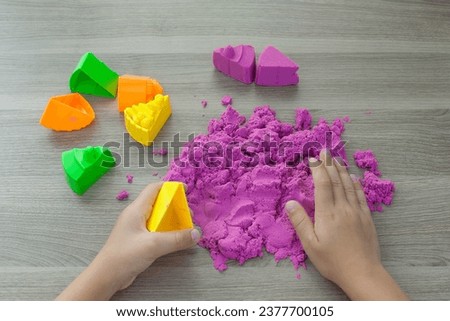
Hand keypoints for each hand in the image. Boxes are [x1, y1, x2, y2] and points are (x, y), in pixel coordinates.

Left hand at [57, 182, 200, 299]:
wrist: (106, 277)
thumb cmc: (125, 255)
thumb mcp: (153, 245)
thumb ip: (176, 239)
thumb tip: (196, 233)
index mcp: (136, 210)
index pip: (154, 189)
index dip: (170, 187)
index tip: (185, 190)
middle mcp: (136, 216)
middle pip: (158, 203)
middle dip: (175, 205)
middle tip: (189, 214)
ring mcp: (136, 228)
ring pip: (158, 217)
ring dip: (172, 220)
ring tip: (185, 227)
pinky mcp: (138, 240)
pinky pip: (156, 230)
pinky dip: (167, 231)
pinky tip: (175, 239)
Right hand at [285, 150, 407, 299]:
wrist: (362, 273)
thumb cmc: (333, 261)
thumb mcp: (311, 245)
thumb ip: (300, 222)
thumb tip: (290, 202)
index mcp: (327, 213)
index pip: (322, 184)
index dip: (317, 168)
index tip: (313, 158)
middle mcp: (343, 208)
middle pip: (335, 180)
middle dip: (329, 164)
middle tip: (325, 151)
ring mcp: (356, 212)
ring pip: (348, 185)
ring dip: (341, 170)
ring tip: (336, 159)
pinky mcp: (366, 218)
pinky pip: (360, 195)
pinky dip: (355, 184)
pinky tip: (353, 178)